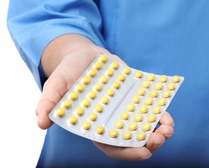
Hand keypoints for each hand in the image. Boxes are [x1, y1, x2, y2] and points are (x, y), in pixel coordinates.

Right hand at [35, 34, 173, 160]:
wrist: (86, 55)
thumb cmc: (69, 72)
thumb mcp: (56, 84)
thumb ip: (49, 103)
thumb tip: (41, 123)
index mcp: (94, 125)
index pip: (111, 146)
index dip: (127, 152)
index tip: (144, 153)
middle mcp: (113, 121)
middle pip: (133, 140)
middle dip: (149, 144)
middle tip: (160, 138)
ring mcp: (126, 110)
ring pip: (145, 127)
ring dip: (160, 132)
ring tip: (168, 128)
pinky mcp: (135, 97)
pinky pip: (151, 109)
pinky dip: (161, 113)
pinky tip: (167, 114)